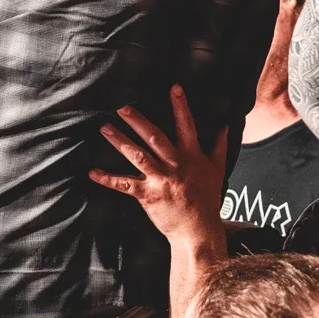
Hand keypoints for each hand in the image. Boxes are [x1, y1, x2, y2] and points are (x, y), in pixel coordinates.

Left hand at [89, 85, 224, 243]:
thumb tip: (226, 126)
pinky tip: (93, 172)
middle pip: (155, 138)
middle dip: (138, 121)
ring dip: (120, 141)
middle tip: (122, 107)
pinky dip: (108, 179)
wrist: (199, 229)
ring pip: (137, 156)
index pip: (186, 126)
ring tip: (105, 128)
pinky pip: (125, 185)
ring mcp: (160, 179)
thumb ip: (219, 146)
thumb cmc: (207, 199)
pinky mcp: (148, 195)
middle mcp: (175, 165)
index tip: (174, 88)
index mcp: (191, 156)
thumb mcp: (217, 170)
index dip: (181, 107)